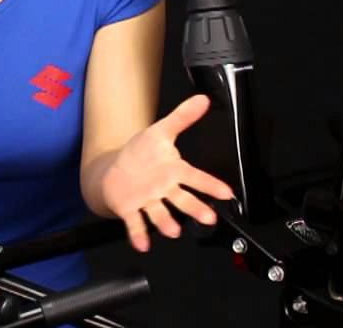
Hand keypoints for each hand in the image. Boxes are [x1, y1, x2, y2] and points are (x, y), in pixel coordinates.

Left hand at [100, 94, 234, 251]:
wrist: (116, 171)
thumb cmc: (141, 154)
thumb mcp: (161, 131)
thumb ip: (182, 117)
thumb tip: (203, 99)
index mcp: (173, 171)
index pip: (196, 178)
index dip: (211, 185)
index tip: (227, 193)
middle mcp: (164, 189)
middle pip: (182, 200)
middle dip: (195, 209)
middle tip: (208, 217)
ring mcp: (148, 201)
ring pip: (160, 213)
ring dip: (167, 222)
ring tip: (173, 230)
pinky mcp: (130, 209)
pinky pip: (136, 222)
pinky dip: (139, 234)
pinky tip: (142, 243)